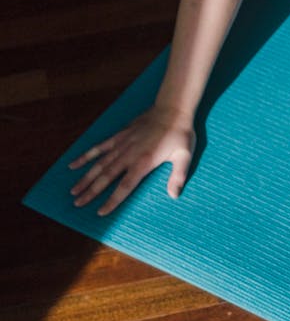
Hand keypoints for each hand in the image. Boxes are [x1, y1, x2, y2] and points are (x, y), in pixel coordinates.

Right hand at [68, 106, 195, 215]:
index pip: (124, 186)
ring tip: (73, 191)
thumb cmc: (179, 133)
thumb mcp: (184, 155)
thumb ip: (179, 176)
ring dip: (86, 178)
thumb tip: (174, 196)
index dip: (112, 200)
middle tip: (77, 204)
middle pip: (106, 177)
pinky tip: (73, 164)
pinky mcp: (119, 135)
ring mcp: (122, 144)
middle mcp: (129, 155)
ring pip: (99, 164)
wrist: (172, 108)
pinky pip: (99, 147)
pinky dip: (86, 156)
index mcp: (143, 162)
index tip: (100, 213)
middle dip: (91, 192)